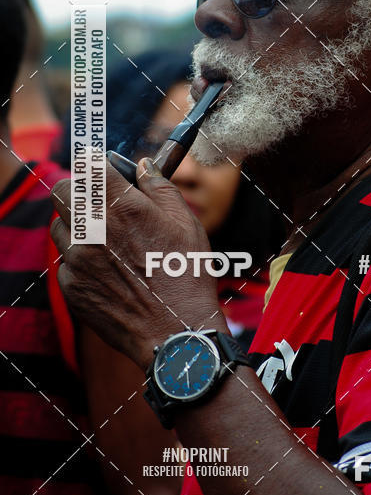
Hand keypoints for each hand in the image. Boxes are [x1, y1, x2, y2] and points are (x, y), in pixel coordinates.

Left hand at [51, 157, 226, 369]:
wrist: (174, 330)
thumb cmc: (186, 274)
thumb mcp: (185, 222)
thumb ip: (160, 187)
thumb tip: (144, 166)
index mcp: (123, 207)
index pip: (89, 165)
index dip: (96, 164)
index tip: (102, 170)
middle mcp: (94, 230)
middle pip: (63, 191)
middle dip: (78, 190)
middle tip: (98, 202)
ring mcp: (78, 260)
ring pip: (59, 226)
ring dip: (75, 225)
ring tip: (104, 239)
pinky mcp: (71, 286)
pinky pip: (65, 261)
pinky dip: (79, 260)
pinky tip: (106, 270)